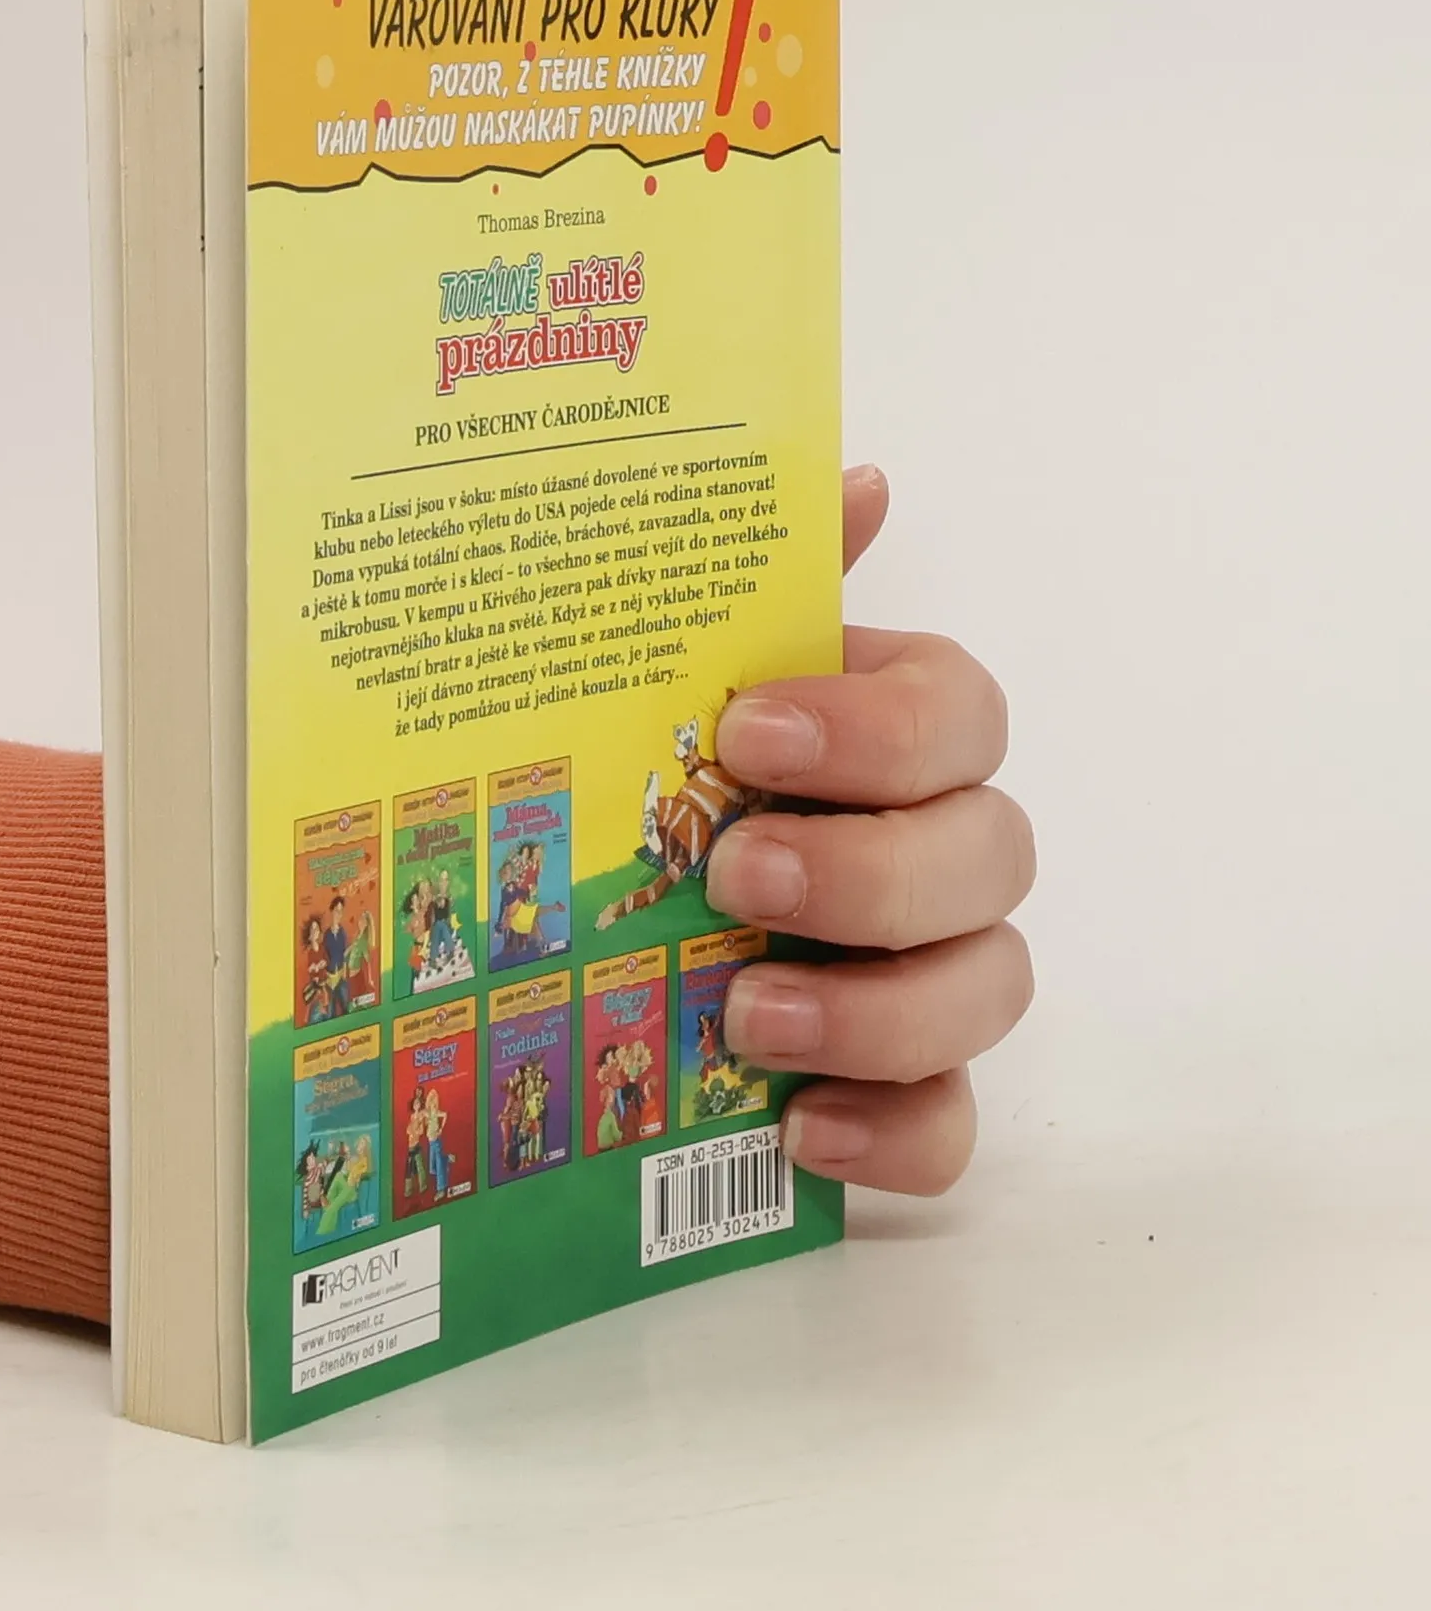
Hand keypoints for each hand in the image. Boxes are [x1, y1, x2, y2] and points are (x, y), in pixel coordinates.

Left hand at [705, 465, 1035, 1194]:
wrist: (619, 903)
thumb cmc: (677, 765)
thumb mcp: (690, 662)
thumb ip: (768, 572)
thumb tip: (858, 476)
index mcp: (901, 735)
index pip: (960, 714)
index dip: (875, 728)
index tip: (750, 730)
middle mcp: (944, 847)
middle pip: (991, 855)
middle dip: (871, 871)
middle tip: (738, 874)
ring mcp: (937, 970)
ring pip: (991, 991)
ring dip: (878, 1009)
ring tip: (746, 1015)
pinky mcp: (906, 1085)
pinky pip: (950, 1126)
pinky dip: (893, 1134)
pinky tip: (798, 1128)